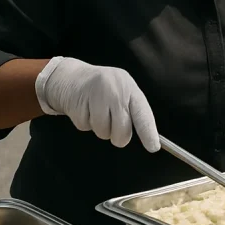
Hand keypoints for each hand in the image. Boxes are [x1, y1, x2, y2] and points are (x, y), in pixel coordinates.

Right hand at [35, 57, 159, 151]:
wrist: (71, 77)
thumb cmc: (102, 89)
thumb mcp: (121, 92)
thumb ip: (132, 110)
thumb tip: (145, 137)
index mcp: (130, 88)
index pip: (143, 114)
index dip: (148, 132)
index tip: (153, 147)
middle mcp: (115, 90)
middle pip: (122, 130)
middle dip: (117, 136)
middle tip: (111, 124)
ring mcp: (96, 95)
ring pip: (103, 132)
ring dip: (99, 128)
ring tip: (95, 112)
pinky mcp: (79, 103)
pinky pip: (85, 127)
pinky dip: (85, 123)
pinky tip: (84, 109)